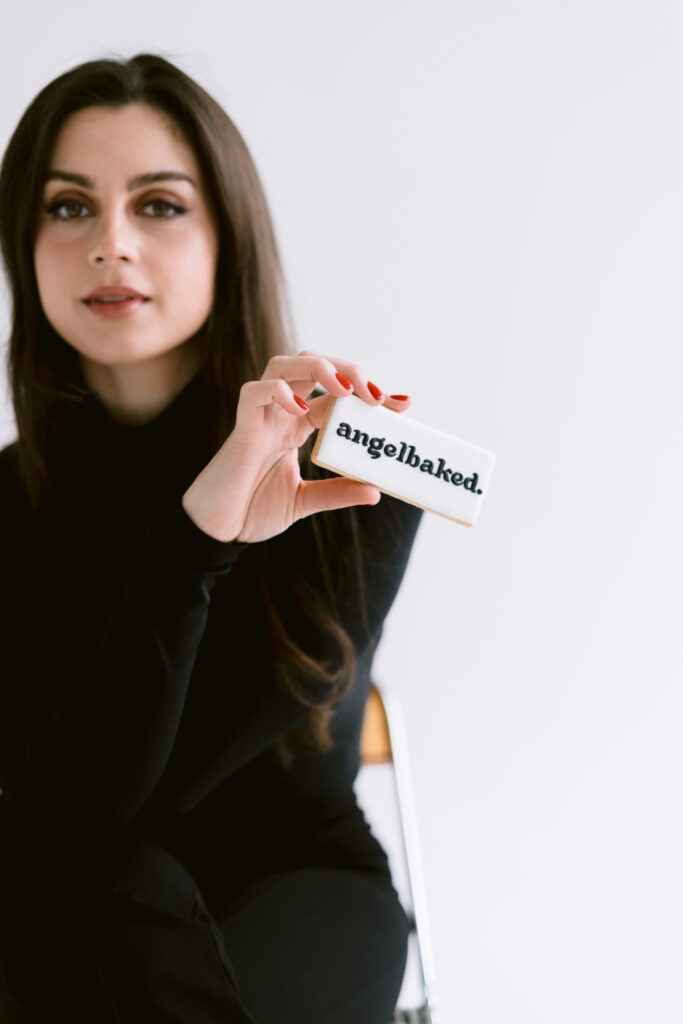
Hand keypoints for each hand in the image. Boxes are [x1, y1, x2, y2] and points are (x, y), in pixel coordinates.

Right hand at [181, 351, 411, 543]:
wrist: (216, 531)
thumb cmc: (251, 511)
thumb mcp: (304, 502)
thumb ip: (336, 492)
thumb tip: (375, 491)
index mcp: (295, 426)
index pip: (335, 396)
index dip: (368, 393)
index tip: (404, 404)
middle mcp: (279, 414)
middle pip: (311, 366)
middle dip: (347, 370)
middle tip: (377, 393)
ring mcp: (259, 418)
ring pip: (282, 366)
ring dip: (318, 369)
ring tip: (345, 389)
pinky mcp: (241, 430)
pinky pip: (253, 394)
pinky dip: (276, 392)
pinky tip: (299, 407)